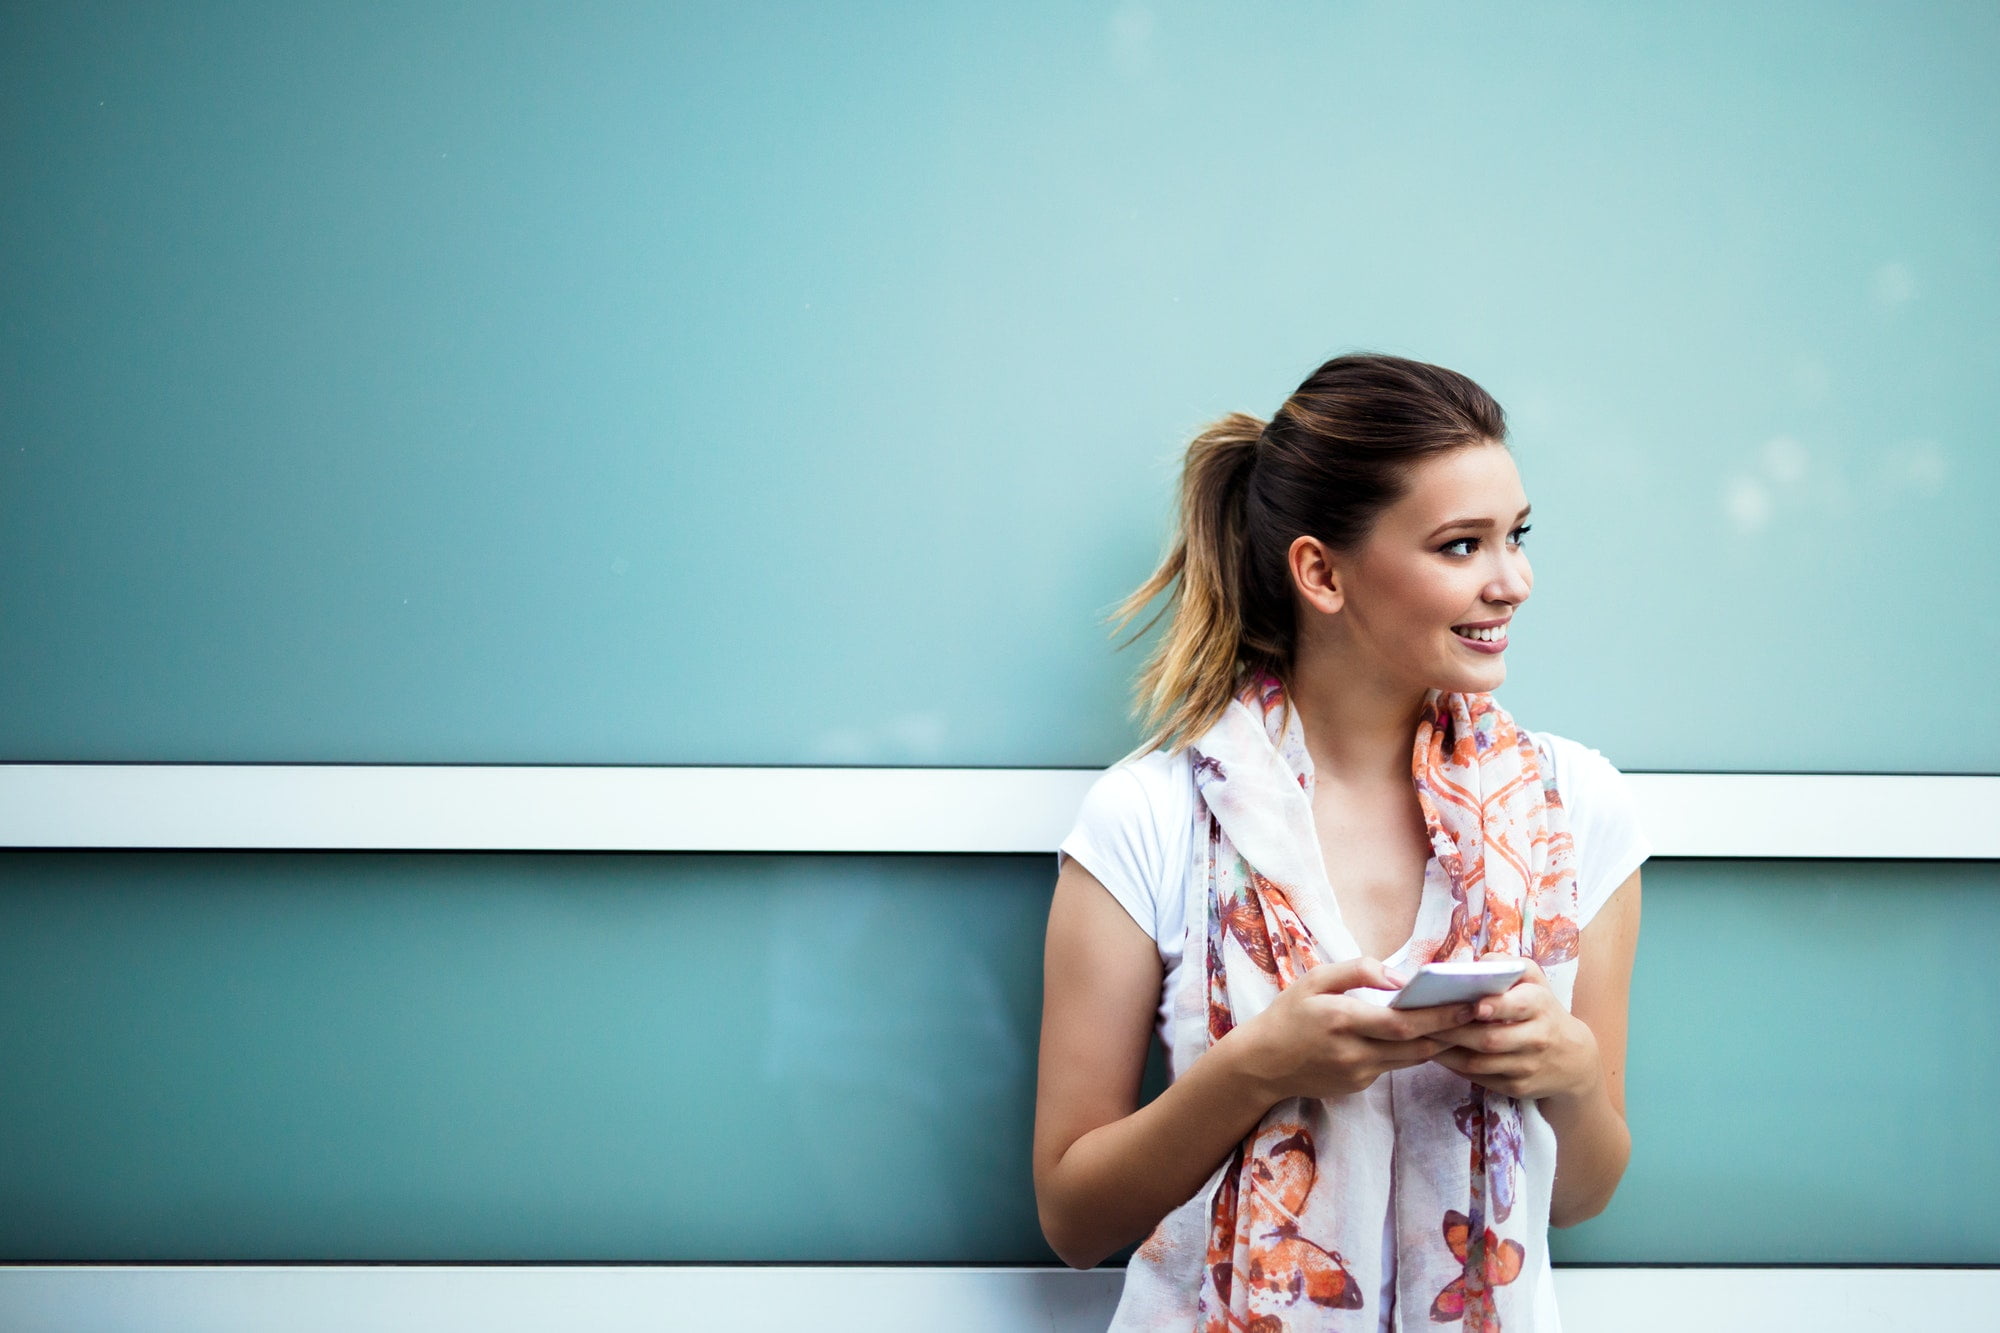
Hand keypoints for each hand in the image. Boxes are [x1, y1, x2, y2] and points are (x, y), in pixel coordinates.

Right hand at [1226, 957, 1478, 1103]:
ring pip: (1411, 1059)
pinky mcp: (1359, 1085)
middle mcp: (1353, 1052)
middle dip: (1452, 1030)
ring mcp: (1358, 1074)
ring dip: (1439, 1042)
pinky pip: (1394, 1066)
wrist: (1263, 1064)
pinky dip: (1413, 1051)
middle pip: (1415, 1045)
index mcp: (1341, 1020)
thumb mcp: (1314, 980)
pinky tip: (1429, 1036)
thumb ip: (1356, 971)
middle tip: (1482, 1014)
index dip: (1439, 1016)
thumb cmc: (1288, 1014)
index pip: (1402, 1023)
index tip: (1468, 1003)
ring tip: (1466, 1023)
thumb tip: (1398, 978)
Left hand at [1429, 955, 1599, 1100]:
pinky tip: (1436, 1053)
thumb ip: (1506, 965)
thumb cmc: (1541, 1009)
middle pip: (1490, 1039)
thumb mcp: (1533, 980)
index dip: (1494, 1006)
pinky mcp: (1517, 1088)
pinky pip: (1479, 1078)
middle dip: (1454, 1031)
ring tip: (1421, 1037)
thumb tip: (1476, 965)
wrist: (1573, 1058)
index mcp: (1539, 1005)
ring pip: (1480, 1063)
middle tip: (1422, 1020)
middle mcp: (1536, 1038)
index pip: (1517, 1006)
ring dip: (1447, 1051)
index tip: (1471, 1005)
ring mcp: (1526, 1066)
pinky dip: (1454, 1067)